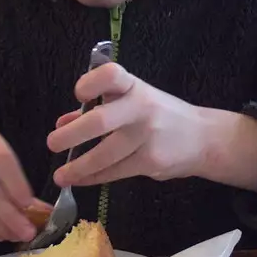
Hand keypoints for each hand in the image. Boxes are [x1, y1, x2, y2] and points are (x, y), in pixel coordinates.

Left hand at [46, 64, 214, 187]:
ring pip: (105, 155)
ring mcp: (147, 136)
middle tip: (52, 143)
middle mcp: (141, 108)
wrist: (204, 138)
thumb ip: (99, 108)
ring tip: (60, 175)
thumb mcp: (134, 101)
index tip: (78, 95)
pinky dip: (94, 178)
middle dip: (71, 135)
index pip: (111, 76)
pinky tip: (80, 181)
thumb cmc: (162, 115)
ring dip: (78, 167)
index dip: (91, 83)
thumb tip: (62, 122)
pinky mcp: (151, 161)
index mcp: (134, 87)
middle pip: (100, 121)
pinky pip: (115, 172)